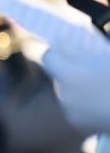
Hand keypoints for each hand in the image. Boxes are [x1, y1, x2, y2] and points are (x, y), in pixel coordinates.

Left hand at [0, 0, 109, 133]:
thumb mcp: (108, 53)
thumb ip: (100, 40)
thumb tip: (78, 27)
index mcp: (73, 75)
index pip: (48, 56)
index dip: (57, 49)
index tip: (66, 45)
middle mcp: (66, 95)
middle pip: (58, 74)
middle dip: (71, 66)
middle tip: (89, 61)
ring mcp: (72, 112)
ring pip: (67, 91)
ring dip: (79, 85)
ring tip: (100, 81)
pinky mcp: (81, 125)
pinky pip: (77, 107)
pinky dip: (86, 102)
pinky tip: (103, 97)